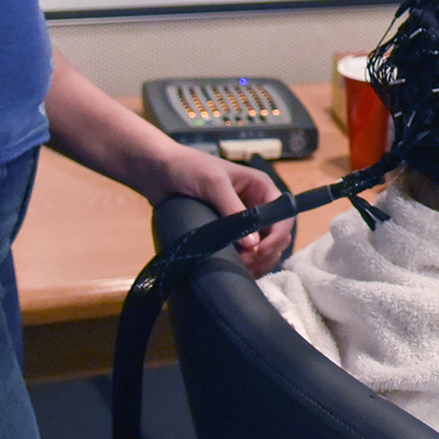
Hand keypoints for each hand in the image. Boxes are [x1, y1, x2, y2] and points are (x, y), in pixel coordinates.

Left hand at [125, 144, 293, 277]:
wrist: (156, 171)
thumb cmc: (188, 168)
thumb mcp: (213, 183)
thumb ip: (233, 210)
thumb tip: (252, 244)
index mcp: (260, 187)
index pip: (282, 216)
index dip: (276, 235)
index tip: (259, 252)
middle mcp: (256, 205)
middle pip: (276, 235)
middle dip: (267, 252)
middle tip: (246, 263)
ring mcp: (242, 221)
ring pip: (263, 247)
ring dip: (258, 261)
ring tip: (241, 268)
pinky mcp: (226, 234)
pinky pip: (244, 252)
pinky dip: (246, 264)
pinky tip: (237, 270)